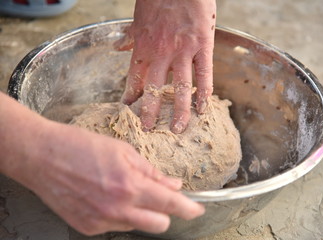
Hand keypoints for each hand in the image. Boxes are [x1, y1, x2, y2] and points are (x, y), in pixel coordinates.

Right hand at [0, 93, 204, 235]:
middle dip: (164, 212)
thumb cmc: (81, 146)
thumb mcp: (123, 150)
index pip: (170, 204)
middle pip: (159, 225)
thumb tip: (173, 184)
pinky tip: (104, 196)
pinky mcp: (87, 227)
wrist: (42, 156)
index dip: (188, 208)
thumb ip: (151, 171)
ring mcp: (101, 221)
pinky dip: (118, 213)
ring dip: (138, 211)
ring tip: (120, 189)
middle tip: (157, 195)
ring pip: (136, 225)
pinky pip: (114, 225)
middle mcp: (117, 209)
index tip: (196, 209)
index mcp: (129, 185)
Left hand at [120, 0, 215, 132]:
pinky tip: (203, 109)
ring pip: (181, 87)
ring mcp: (183, 51)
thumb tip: (117, 46)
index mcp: (144, 46)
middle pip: (155, 88)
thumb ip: (130, 36)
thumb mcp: (138, 18)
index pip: (136, 77)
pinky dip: (204, 93)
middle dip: (151, 111)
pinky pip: (205, 74)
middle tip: (148, 129)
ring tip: (177, 129)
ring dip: (179, 110)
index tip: (128, 109)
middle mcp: (162, 53)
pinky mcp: (203, 46)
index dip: (132, 95)